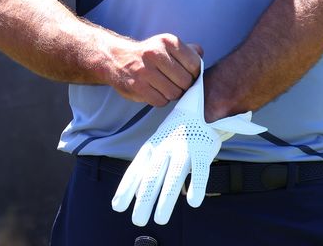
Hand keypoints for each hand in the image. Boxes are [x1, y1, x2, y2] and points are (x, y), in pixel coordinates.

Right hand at [104, 33, 203, 106]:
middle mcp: (155, 53)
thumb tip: (200, 55)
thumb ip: (186, 49)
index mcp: (167, 41)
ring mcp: (145, 71)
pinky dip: (160, 99)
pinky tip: (154, 91)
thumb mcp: (165, 45)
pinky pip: (161, 101)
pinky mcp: (137, 86)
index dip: (194, 73)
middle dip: (183, 86)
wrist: (115, 58)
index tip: (187, 74)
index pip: (194, 64)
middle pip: (186, 81)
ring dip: (172, 93)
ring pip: (174, 93)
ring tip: (164, 87)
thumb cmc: (146, 54)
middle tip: (175, 83)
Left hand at [111, 65, 266, 225]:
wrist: (205, 101)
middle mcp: (165, 147)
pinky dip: (198, 185)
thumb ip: (151, 161)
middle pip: (152, 177)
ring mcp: (184, 148)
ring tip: (160, 219)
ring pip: (173, 177)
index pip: (136, 169)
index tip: (117, 205)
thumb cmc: (181, 127)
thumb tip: (138, 185)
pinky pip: (200, 170)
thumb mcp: (161, 140)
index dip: (127, 188)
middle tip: (137, 221)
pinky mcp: (203, 149)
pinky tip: (194, 202)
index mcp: (154, 145)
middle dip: (143, 200)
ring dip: (166, 199)